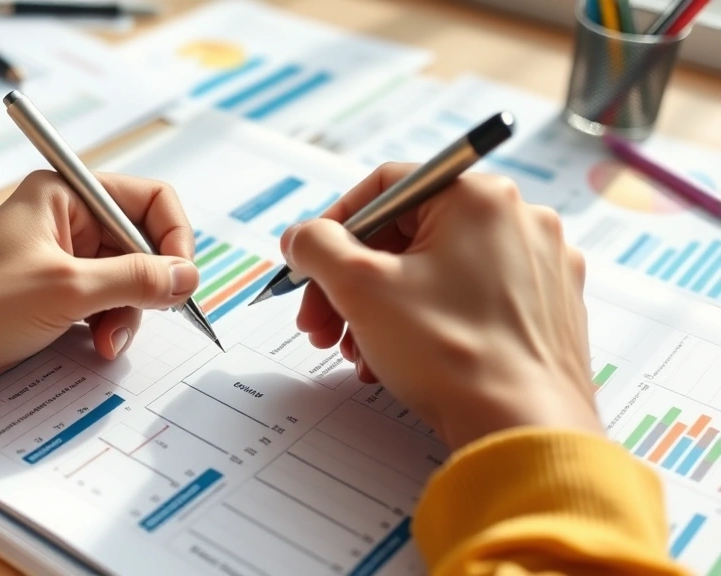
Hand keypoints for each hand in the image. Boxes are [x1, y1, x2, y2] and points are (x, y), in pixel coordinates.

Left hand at [0, 171, 199, 393]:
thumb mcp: (67, 289)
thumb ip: (135, 279)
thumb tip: (187, 276)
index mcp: (67, 195)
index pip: (149, 200)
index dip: (173, 238)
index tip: (181, 278)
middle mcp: (69, 218)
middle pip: (141, 244)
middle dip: (147, 286)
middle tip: (147, 315)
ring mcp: (63, 255)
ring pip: (127, 278)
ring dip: (127, 312)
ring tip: (106, 341)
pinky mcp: (57, 289)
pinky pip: (104, 300)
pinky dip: (108, 323)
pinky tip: (97, 344)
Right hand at [284, 163, 599, 449]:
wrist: (524, 431)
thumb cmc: (453, 354)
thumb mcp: (360, 289)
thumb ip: (317, 246)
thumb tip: (302, 237)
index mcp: (480, 197)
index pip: (385, 188)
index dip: (334, 227)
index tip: (310, 264)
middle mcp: (520, 220)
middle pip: (408, 235)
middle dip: (352, 282)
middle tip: (320, 321)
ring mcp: (540, 266)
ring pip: (436, 272)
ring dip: (382, 309)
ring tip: (356, 351)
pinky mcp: (547, 310)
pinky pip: (469, 301)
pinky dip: (426, 324)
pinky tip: (397, 361)